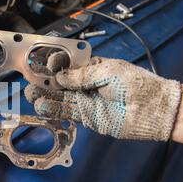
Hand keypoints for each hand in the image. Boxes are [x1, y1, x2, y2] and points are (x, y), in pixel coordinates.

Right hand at [25, 57, 181, 140]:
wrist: (151, 110)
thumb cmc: (135, 85)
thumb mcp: (108, 72)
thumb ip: (82, 75)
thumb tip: (61, 76)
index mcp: (94, 68)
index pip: (69, 65)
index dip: (56, 65)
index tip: (45, 64)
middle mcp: (87, 84)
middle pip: (61, 82)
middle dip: (45, 82)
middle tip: (31, 81)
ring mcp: (86, 101)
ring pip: (61, 98)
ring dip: (45, 96)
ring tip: (31, 95)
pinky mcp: (86, 116)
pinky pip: (66, 112)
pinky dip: (53, 110)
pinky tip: (42, 106)